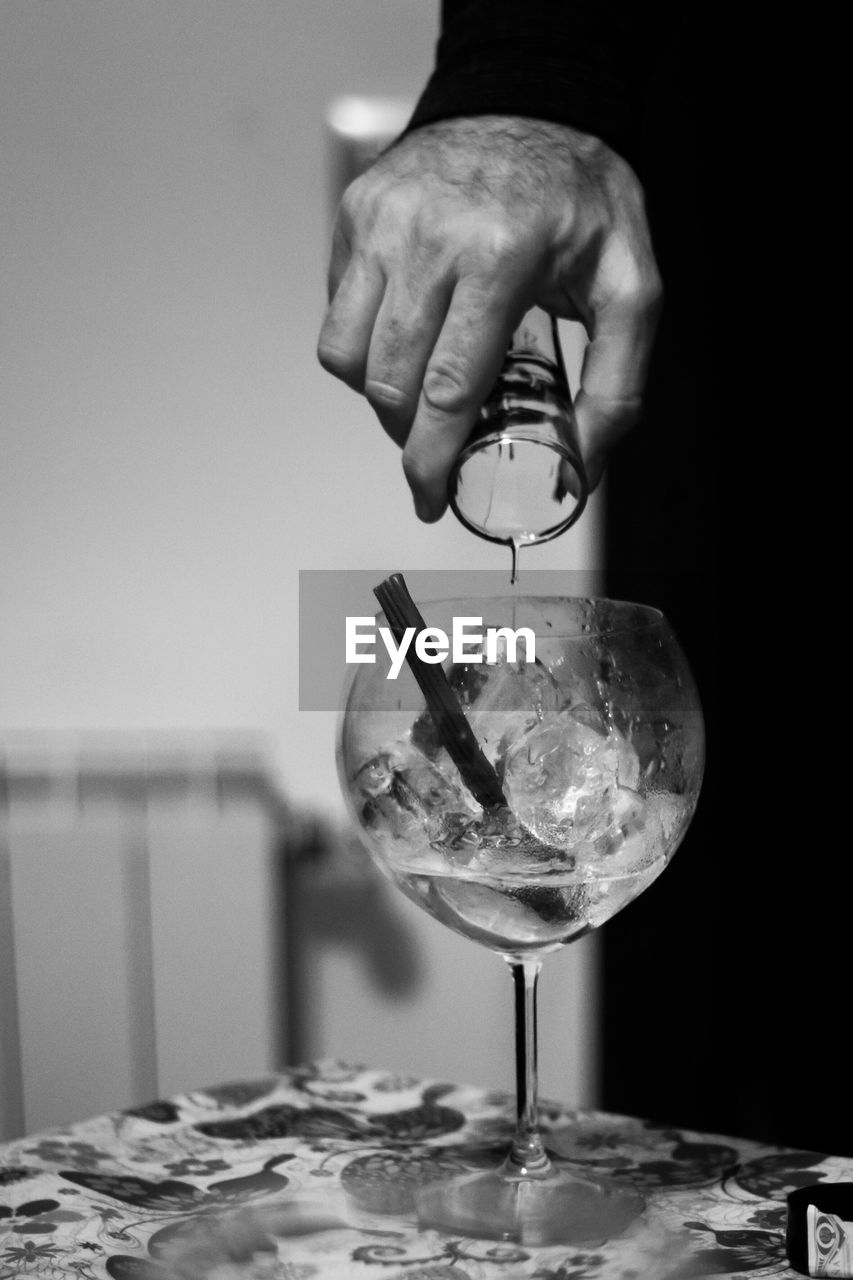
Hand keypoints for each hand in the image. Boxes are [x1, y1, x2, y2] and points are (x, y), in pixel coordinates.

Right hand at [318, 115, 660, 521]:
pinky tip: (405, 337)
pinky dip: (360, 345)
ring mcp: (382, 220)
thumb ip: (618, 385)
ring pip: (343, 353)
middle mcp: (428, 237)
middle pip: (387, 384)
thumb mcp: (631, 287)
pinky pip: (335, 309)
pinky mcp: (355, 212)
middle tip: (433, 446)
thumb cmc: (582, 199)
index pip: (447, 390)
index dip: (431, 460)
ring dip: (376, 395)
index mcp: (500, 257)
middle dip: (406, 438)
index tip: (429, 498)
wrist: (533, 102)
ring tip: (417, 390)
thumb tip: (582, 468)